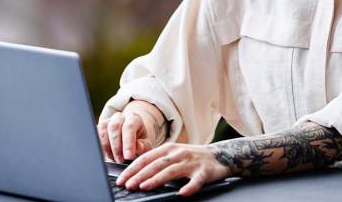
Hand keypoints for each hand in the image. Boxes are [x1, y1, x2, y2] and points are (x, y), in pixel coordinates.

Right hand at [97, 100, 165, 163]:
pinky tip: (106, 155)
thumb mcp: (145, 145)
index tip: (128, 157)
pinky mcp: (99, 127)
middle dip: (116, 147)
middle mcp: (120, 117)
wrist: (130, 139)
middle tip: (120, 161)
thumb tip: (138, 147)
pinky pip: (95, 135)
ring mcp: (108, 121)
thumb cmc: (139, 143)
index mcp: (134, 119)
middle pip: (114, 127)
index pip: (129, 127)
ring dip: (107, 148)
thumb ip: (143, 146)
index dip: (128, 143)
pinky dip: (100, 147)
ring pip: (103, 130)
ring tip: (114, 159)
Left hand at [116, 142, 230, 196]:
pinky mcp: (204, 171)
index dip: (133, 169)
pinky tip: (182, 193)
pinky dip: (189, 187)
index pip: (147, 158)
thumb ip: (158, 161)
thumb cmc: (192, 157)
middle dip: (140, 175)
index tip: (122, 179)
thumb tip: (136, 173)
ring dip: (157, 179)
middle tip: (128, 185)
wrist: (220, 155)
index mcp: (169, 148)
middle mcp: (179, 153)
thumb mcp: (174, 154)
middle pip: (156, 164)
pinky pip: (196, 180)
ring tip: (145, 187)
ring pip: (171, 171)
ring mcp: (191, 162)